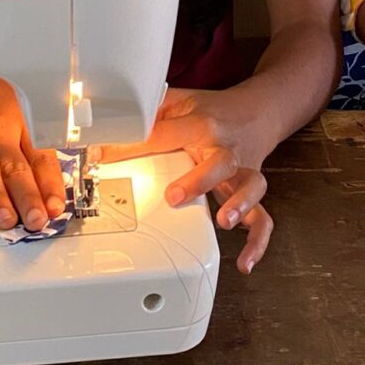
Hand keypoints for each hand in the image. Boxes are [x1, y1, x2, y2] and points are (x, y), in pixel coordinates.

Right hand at [0, 73, 64, 231]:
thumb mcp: (16, 118)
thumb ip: (30, 155)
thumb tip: (50, 194)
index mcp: (17, 126)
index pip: (38, 158)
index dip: (48, 184)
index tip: (55, 209)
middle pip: (13, 166)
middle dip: (26, 196)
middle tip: (35, 221)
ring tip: (5, 219)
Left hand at [92, 87, 273, 273]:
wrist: (259, 110)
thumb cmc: (214, 110)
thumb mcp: (178, 101)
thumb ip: (148, 112)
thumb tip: (110, 126)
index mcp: (201, 125)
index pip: (163, 137)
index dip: (130, 148)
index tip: (102, 158)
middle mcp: (224, 148)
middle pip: (219, 162)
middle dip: (199, 180)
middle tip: (174, 197)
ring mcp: (242, 171)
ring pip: (250, 185)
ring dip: (239, 204)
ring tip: (223, 222)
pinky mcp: (249, 190)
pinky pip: (262, 218)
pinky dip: (257, 241)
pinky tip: (244, 262)